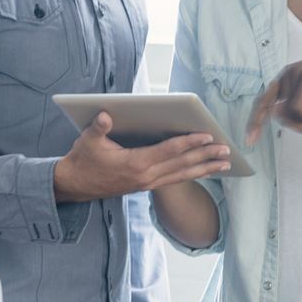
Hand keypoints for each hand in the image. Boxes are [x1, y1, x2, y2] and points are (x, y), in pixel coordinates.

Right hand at [54, 113, 231, 202]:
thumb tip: (105, 115)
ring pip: (183, 175)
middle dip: (206, 156)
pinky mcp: (148, 186)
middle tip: (226, 149)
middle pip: (182, 164)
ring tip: (225, 164)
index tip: (207, 136)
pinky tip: (206, 170)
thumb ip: (99, 128)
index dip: (188, 142)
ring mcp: (149, 183)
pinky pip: (176, 179)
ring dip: (205, 168)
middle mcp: (147, 176)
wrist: (75, 186)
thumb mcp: (87, 141)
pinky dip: (193, 174)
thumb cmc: (83, 160)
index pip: (168, 150)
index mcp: (136, 163)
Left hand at [248, 49, 301, 144]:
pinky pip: (301, 111)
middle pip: (280, 116)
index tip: (250, 140)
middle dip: (301, 126)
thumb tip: (281, 117)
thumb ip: (299, 106)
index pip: (264, 102)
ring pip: (291, 116)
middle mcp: (287, 75)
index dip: (256, 121)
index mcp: (287, 78)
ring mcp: (295, 75)